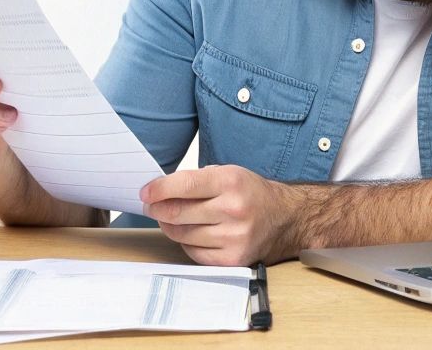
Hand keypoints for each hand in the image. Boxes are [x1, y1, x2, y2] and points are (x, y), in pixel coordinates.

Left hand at [140, 165, 302, 265]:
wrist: (286, 219)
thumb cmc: (252, 194)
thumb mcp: (230, 173)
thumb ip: (197, 180)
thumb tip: (160, 191)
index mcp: (231, 181)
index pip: (184, 185)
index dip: (159, 189)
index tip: (145, 192)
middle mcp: (233, 209)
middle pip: (177, 212)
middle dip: (157, 209)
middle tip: (151, 207)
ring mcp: (234, 237)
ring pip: (182, 234)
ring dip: (169, 226)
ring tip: (170, 219)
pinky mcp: (233, 259)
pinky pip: (193, 252)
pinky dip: (185, 243)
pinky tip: (190, 233)